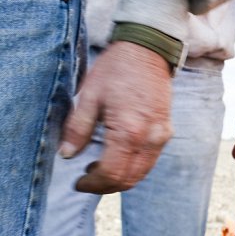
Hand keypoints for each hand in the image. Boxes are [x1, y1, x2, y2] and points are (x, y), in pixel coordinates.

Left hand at [59, 42, 172, 192]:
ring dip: (121, 178)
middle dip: (106, 186)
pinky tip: (117, 157)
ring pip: (142, 173)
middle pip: (129, 179)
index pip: (111, 173)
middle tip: (87, 180)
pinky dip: (134, 167)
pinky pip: (150, 160)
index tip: (78, 182)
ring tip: (100, 170)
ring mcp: (161, 136)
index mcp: (128, 131)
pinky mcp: (166, 130)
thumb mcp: (89, 96)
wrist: (148, 50)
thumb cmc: (117, 69)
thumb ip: (77, 128)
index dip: (92, 184)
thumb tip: (67, 154)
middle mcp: (149, 138)